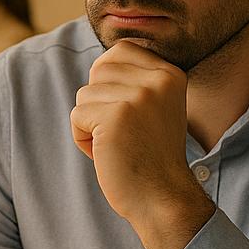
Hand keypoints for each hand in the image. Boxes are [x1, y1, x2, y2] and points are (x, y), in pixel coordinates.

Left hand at [69, 41, 213, 248]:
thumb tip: (98, 64)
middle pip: (98, 71)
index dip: (109, 80)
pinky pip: (77, 116)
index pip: (120, 51)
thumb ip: (135, 81)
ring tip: (116, 144)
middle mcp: (158, 79)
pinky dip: (83, 138)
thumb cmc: (151, 156)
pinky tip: (106, 154)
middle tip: (121, 132)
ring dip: (90, 123)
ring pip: (85, 94)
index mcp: (171, 73)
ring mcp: (137, 96)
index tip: (125, 113)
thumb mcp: (156, 108)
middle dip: (98, 103)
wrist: (162, 198)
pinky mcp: (115, 116)